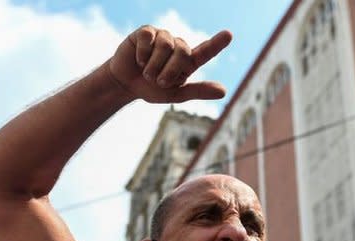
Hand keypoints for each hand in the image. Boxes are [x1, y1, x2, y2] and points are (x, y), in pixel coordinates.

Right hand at [107, 25, 231, 103]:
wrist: (125, 85)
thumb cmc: (152, 89)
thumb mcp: (176, 94)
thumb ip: (198, 91)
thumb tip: (224, 91)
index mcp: (188, 61)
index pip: (205, 51)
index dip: (216, 44)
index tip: (228, 35)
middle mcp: (177, 46)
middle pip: (183, 52)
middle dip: (170, 71)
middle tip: (158, 82)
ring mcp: (162, 36)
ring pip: (165, 46)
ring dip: (154, 66)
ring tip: (146, 72)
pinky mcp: (146, 31)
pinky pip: (148, 38)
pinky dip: (142, 54)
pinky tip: (138, 59)